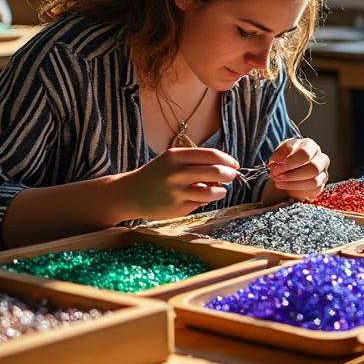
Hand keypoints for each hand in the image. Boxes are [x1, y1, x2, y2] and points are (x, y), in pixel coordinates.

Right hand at [121, 147, 238, 217]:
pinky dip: (204, 201)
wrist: (129, 193)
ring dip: (221, 191)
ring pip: (212, 192)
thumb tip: (226, 167)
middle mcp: (177, 172)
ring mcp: (177, 191)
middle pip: (216, 172)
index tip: (234, 164)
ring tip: (219, 190)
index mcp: (176, 155)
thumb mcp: (172, 160)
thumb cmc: (156, 174)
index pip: (213, 156)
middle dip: (229, 175)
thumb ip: (196, 161)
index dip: (228, 160)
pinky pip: (200, 204)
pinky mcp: (177, 208)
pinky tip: (197, 198)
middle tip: (232, 177)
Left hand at [267, 137, 330, 200]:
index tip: (275, 168)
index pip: (305, 153)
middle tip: (276, 177)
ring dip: (293, 184)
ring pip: (314, 182)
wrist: (285, 171)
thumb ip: (278, 155)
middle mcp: (321, 158)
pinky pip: (313, 191)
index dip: (290, 162)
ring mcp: (323, 173)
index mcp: (310, 146)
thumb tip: (275, 162)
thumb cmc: (284, 159)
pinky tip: (286, 188)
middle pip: (313, 168)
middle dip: (292, 175)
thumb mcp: (279, 152)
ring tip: (279, 183)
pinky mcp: (320, 186)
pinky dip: (297, 191)